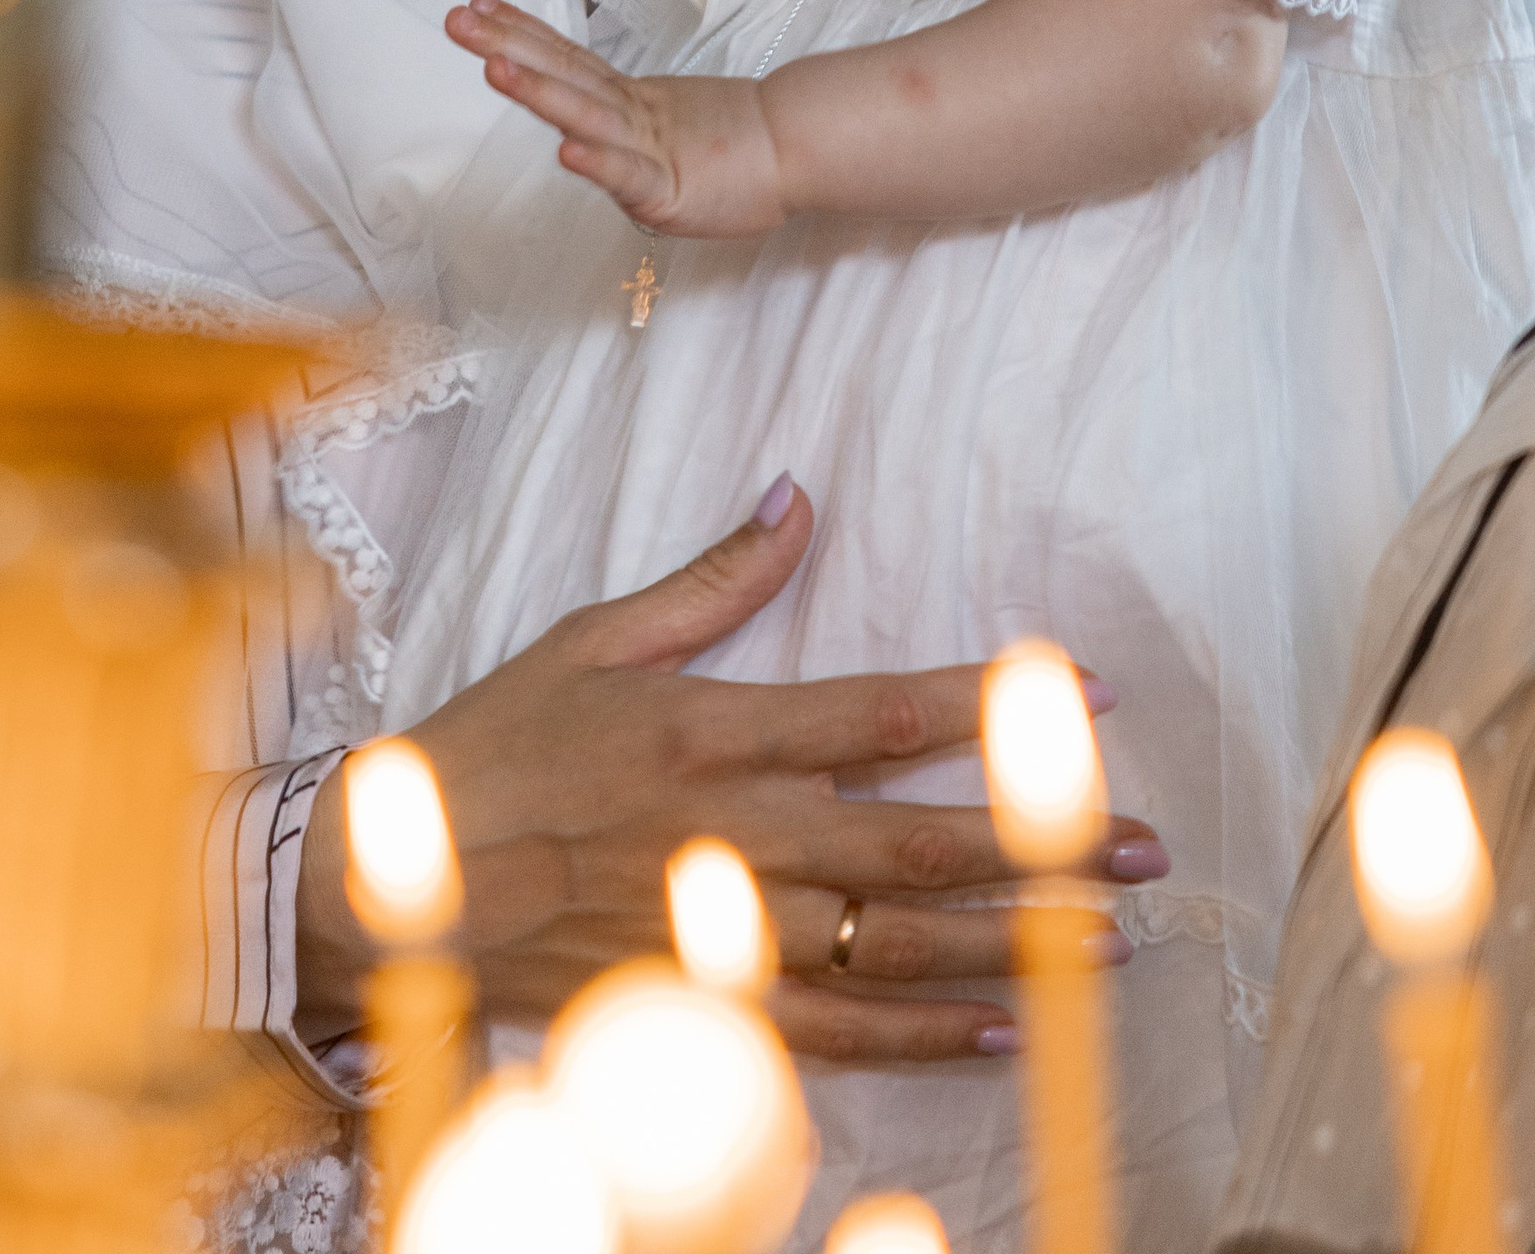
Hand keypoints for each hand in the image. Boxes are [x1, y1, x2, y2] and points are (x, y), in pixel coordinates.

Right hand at [294, 480, 1165, 1059]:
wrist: (393, 884)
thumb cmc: (496, 747)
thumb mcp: (595, 639)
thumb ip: (710, 582)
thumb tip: (795, 501)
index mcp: (713, 729)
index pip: (879, 711)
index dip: (986, 703)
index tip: (1082, 693)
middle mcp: (735, 830)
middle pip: (915, 838)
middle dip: (1039, 842)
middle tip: (1141, 848)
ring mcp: (724, 926)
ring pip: (894, 941)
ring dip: (1007, 940)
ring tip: (1105, 940)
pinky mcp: (704, 999)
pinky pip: (833, 1030)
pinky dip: (920, 1034)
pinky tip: (998, 1024)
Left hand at [449, 0, 787, 235]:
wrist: (799, 150)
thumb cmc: (737, 145)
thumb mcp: (669, 124)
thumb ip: (628, 117)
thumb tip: (588, 114)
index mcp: (629, 100)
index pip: (566, 57)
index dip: (520, 31)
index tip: (478, 5)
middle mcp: (630, 114)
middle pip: (561, 73)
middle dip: (506, 45)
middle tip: (458, 19)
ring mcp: (648, 148)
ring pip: (587, 115)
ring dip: (539, 91)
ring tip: (495, 67)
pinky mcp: (669, 190)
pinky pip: (628, 176)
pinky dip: (597, 163)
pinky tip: (566, 150)